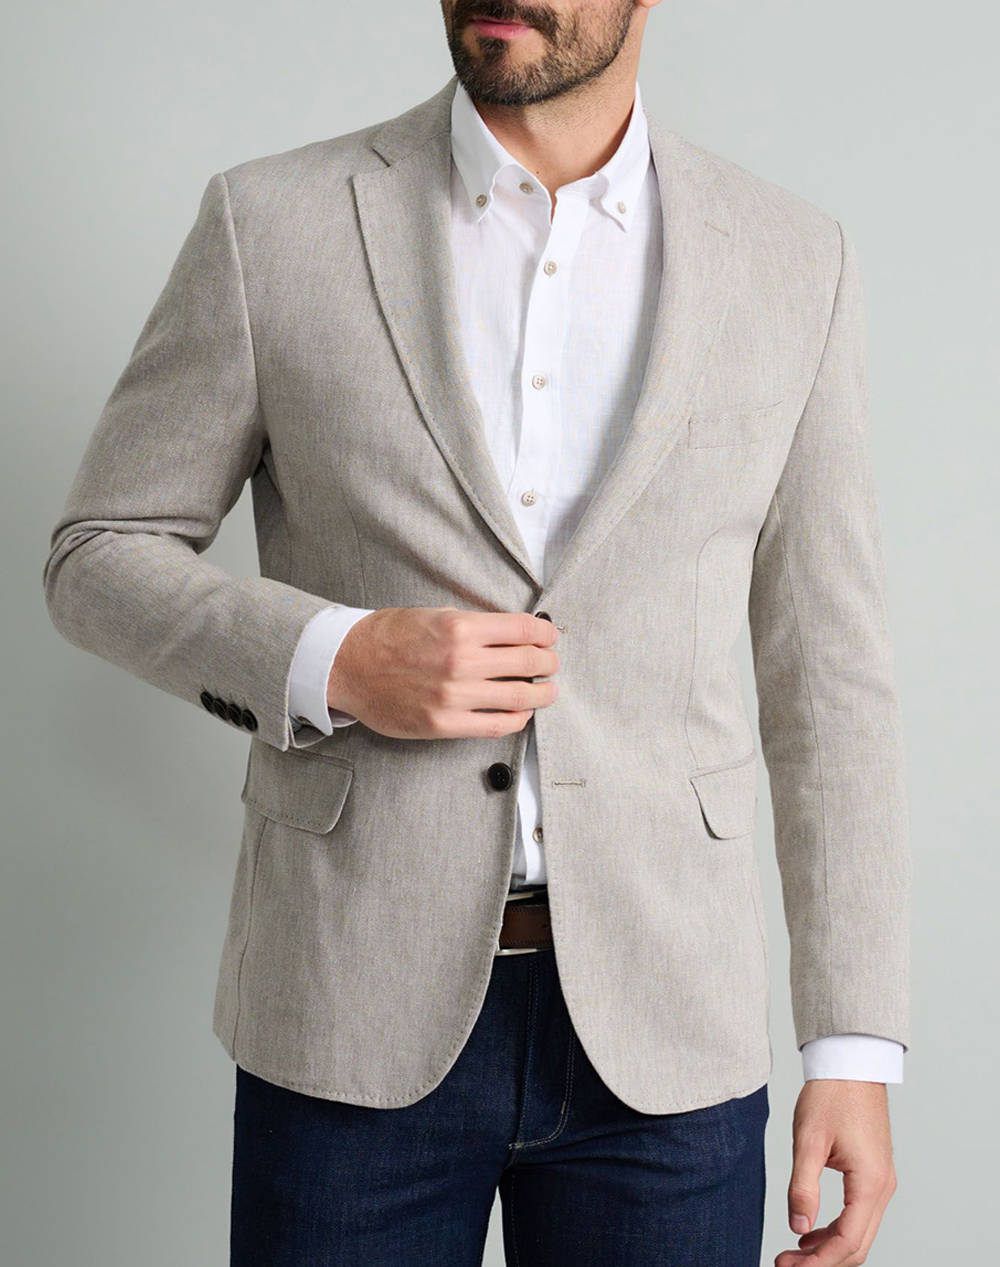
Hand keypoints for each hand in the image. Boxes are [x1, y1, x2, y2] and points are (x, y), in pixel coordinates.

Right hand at [325, 606, 558, 738]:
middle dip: (548, 661)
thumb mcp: (434, 614)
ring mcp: (453, 696)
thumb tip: (516, 634)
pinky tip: (522, 712)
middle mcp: (460, 661)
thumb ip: (475, 625)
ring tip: (547, 690)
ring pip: (519, 697)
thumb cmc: (388, 637)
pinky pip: (496, 725)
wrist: (347, 665)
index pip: (523, 628)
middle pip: (529, 662)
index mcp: (459, 627)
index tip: (549, 636)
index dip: (545, 632)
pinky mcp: (443, 724)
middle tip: (551, 662)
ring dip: (542, 693)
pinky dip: (518, 719)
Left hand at [777, 1079, 896, 1265]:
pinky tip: (809, 1233)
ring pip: (859, 1234)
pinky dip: (836, 1230)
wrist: (851, 1064)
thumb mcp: (809, 1140)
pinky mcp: (873, 1175)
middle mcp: (882, 1188)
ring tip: (793, 1254)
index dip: (818, 1262)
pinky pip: (858, 1216)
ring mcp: (881, 1182)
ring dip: (828, 1249)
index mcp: (870, 1183)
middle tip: (784, 1265)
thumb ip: (803, 1187)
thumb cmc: (831, 1096)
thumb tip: (798, 1229)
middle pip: (857, 1246)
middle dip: (822, 1262)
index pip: (847, 1242)